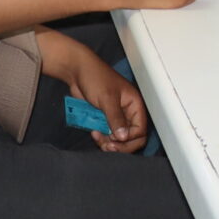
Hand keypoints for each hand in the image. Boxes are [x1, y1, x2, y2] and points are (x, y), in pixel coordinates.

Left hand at [41, 33, 149, 153]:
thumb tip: (124, 138)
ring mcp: (116, 116)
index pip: (140, 130)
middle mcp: (128, 112)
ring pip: (119, 139)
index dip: (129, 139)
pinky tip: (94, 133)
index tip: (114, 139)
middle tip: (107, 146)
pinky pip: (107, 135)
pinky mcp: (104, 119)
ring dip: (109, 143)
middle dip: (120, 145)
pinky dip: (102, 138)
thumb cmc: (96, 78)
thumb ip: (116, 118)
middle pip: (132, 138)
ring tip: (98, 139)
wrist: (77, 72)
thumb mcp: (107, 98)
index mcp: (135, 104)